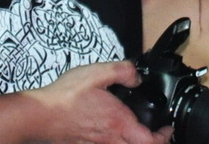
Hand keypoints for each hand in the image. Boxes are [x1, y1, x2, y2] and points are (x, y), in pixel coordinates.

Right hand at [22, 60, 168, 143]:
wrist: (39, 115)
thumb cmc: (65, 97)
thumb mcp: (97, 73)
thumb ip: (122, 71)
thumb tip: (137, 75)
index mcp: (118, 123)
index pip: (151, 140)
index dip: (164, 136)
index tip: (168, 128)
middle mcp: (110, 140)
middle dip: (152, 143)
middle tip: (157, 134)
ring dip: (134, 142)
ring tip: (136, 134)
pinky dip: (115, 143)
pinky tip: (111, 134)